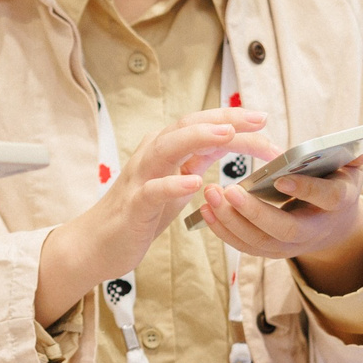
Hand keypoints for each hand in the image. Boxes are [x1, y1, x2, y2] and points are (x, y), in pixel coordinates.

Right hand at [34, 108, 274, 325]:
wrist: (98, 244)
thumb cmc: (141, 212)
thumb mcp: (176, 180)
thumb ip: (198, 158)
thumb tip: (231, 137)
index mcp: (165, 149)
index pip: (201, 124)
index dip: (233, 119)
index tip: (264, 120)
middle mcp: (151, 155)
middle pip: (187, 126)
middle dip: (224, 120)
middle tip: (258, 119)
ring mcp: (140, 179)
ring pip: (167, 148)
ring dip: (197, 138)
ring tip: (226, 135)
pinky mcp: (133, 206)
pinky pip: (152, 191)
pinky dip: (172, 184)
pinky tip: (194, 182)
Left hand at [196, 151, 362, 294]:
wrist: (332, 225)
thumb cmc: (337, 185)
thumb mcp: (352, 169)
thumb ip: (358, 154)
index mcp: (337, 203)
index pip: (325, 198)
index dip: (306, 189)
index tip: (282, 177)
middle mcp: (313, 231)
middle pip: (283, 229)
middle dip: (254, 212)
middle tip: (228, 190)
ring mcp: (289, 246)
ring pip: (258, 242)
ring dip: (230, 221)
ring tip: (210, 195)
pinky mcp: (269, 250)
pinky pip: (244, 246)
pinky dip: (223, 230)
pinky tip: (206, 210)